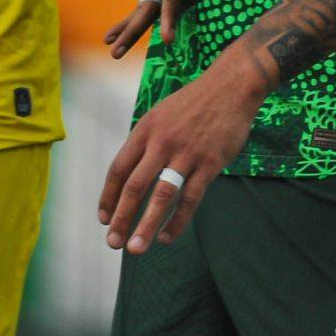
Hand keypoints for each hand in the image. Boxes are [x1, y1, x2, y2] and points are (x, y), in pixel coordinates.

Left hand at [100, 59, 265, 251]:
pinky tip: (167, 236)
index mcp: (145, 130)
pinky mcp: (211, 162)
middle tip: (113, 243)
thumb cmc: (194, 104)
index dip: (109, 197)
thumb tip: (130, 174)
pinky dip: (178, 221)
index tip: (104, 219)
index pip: (118, 169)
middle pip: (135, 186)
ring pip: (162, 195)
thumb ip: (146, 143)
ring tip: (135, 248)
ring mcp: (187, 153)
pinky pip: (191, 198)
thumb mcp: (160, 114)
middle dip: (122, 218)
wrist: (231, 87)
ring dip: (146, 225)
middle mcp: (162, 142)